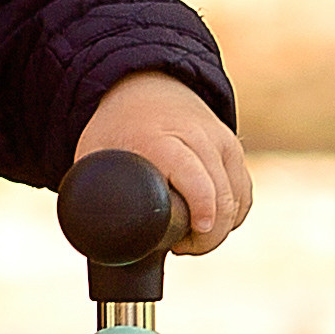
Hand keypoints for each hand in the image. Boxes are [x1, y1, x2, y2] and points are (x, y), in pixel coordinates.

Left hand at [72, 74, 252, 255]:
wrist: (145, 86)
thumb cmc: (116, 129)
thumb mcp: (94, 153)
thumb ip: (92, 190)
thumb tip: (90, 234)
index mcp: (159, 138)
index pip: (194, 176)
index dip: (201, 208)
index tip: (192, 235)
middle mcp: (197, 136)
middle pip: (221, 194)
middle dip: (208, 234)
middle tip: (182, 247)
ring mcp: (220, 140)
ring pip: (236, 196)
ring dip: (221, 227)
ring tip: (191, 237)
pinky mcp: (233, 149)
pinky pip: (243, 192)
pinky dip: (233, 215)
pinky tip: (212, 224)